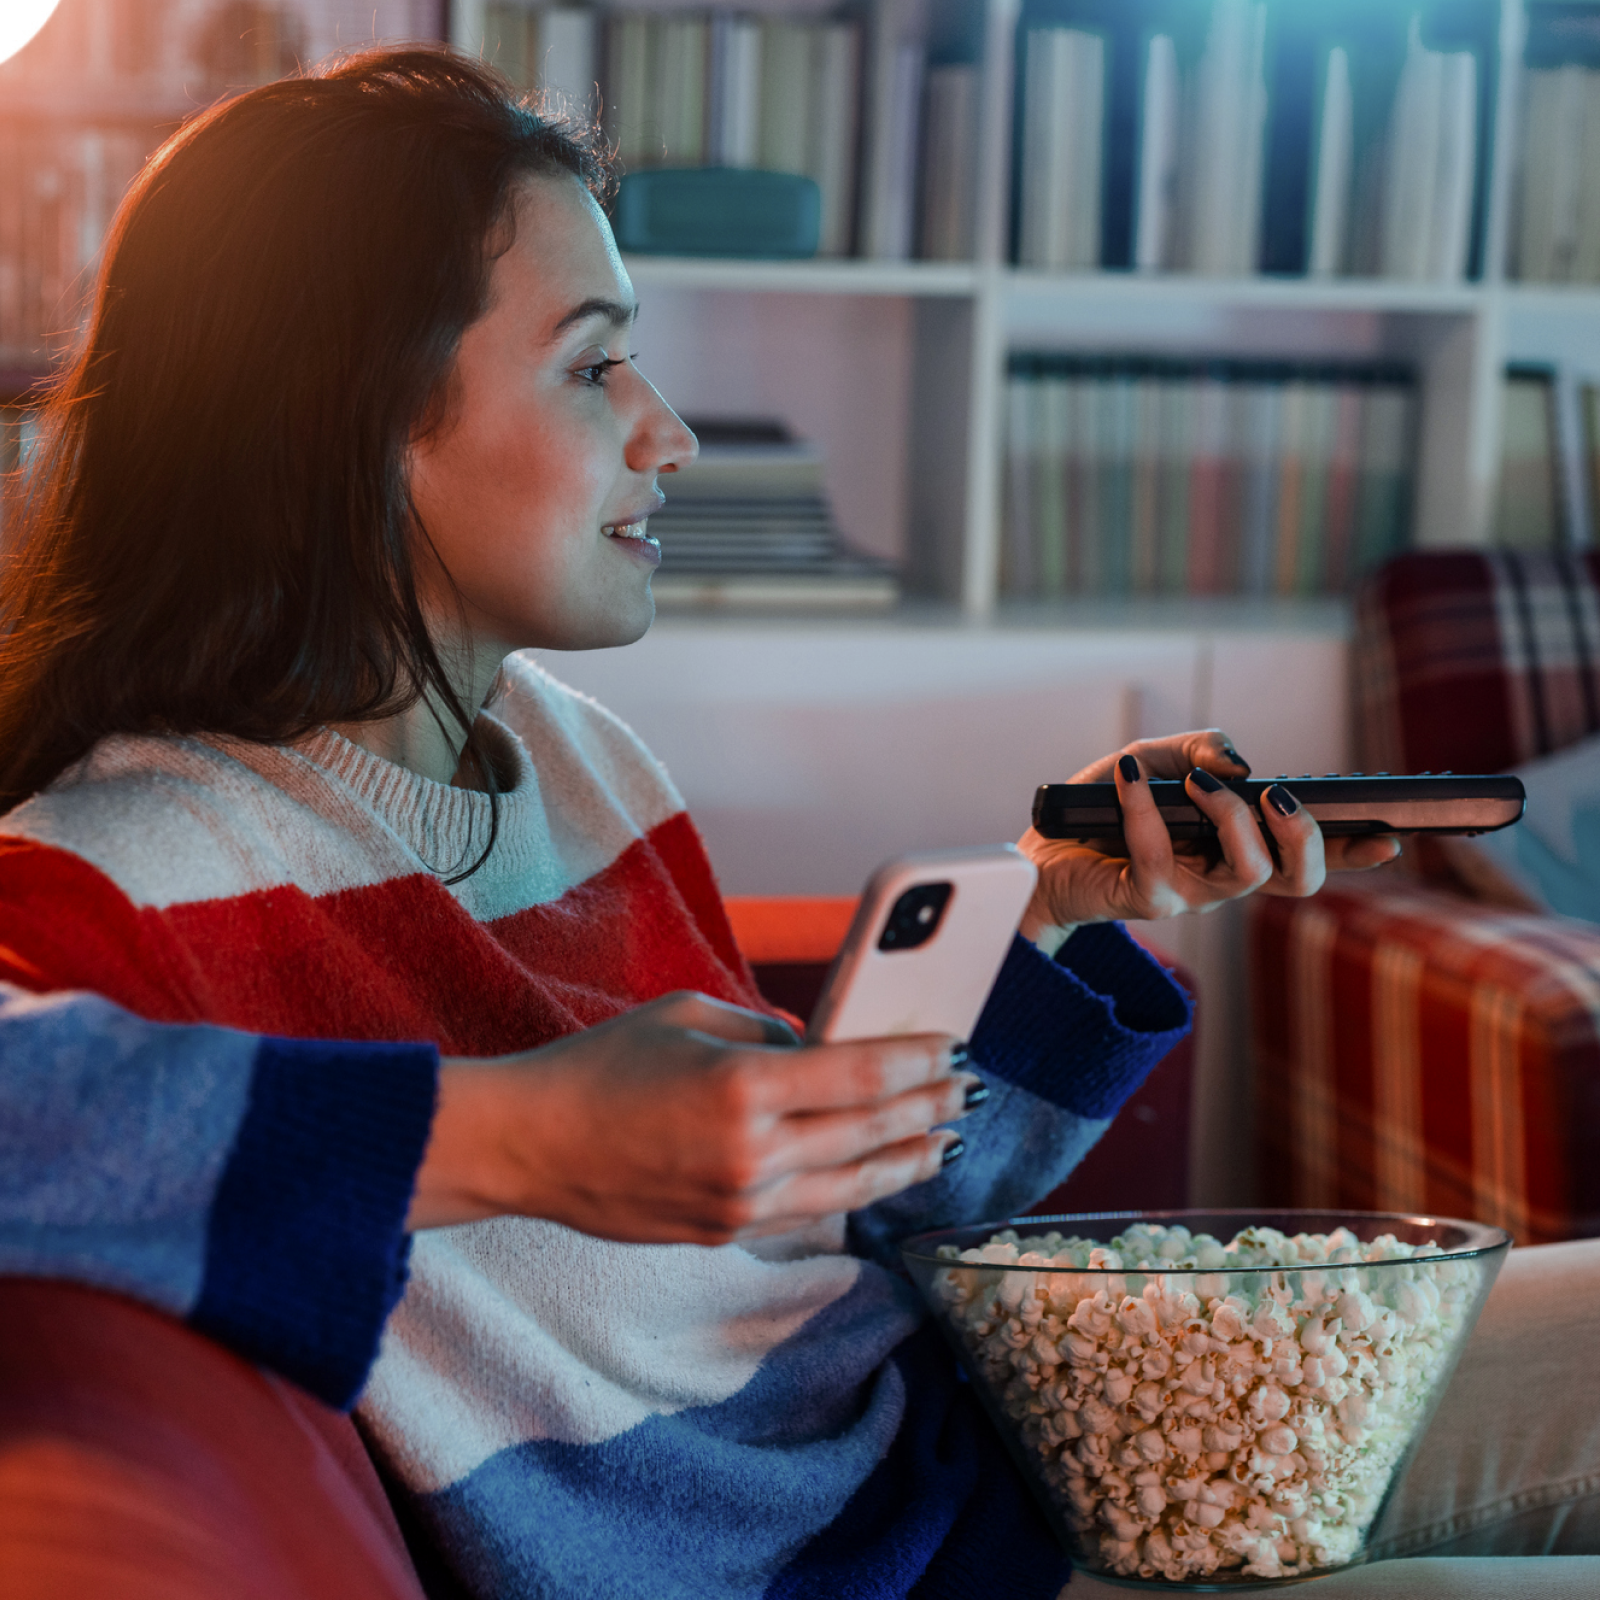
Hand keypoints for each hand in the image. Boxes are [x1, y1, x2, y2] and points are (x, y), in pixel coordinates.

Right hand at [408, 991, 979, 1244]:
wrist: (531, 1144)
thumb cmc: (602, 1065)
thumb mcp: (690, 1016)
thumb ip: (766, 1031)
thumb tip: (822, 1048)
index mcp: (743, 1084)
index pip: (859, 1073)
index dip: (916, 1061)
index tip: (954, 1049)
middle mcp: (751, 1152)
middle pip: (867, 1131)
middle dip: (925, 1108)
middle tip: (967, 1093)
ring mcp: (739, 1203)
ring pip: (850, 1186)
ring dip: (904, 1162)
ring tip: (942, 1143)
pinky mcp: (724, 1234)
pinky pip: (806, 1210)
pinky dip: (851, 1191)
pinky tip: (874, 1177)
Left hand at [1017, 729, 1399, 953]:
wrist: (1039, 852)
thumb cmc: (1101, 810)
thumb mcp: (1154, 761)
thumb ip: (1201, 750)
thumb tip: (1239, 765)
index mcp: (1235, 848)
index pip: (1307, 857)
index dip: (1353, 852)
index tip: (1390, 835)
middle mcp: (1222, 878)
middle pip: (1297, 880)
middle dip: (1305, 837)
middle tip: (1277, 798)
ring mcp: (1189, 894)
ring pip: (1247, 872)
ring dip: (1232, 817)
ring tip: (1198, 782)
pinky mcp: (1146, 899)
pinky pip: (1159, 855)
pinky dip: (1145, 807)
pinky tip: (1126, 776)